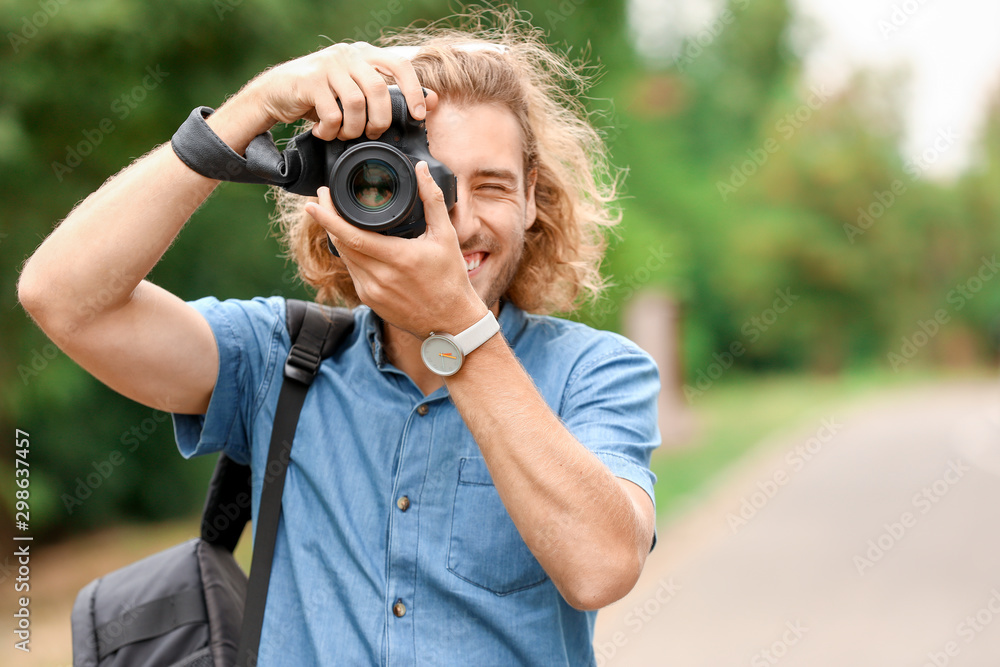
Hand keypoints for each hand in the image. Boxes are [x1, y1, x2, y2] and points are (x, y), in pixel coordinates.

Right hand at [241, 42, 437, 140]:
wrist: (275, 93)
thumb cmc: (322, 96)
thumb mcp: (357, 93)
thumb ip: (388, 95)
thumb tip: (432, 101)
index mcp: (364, 54)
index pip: (399, 65)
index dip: (413, 91)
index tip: (419, 115)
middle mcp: (348, 54)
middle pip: (379, 89)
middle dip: (380, 120)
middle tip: (372, 134)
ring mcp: (328, 64)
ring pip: (356, 103)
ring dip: (353, 128)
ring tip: (344, 135)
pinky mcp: (309, 80)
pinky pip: (332, 113)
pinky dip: (331, 131)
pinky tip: (324, 132)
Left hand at [304, 162, 485, 338]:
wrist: (451, 322)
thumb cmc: (451, 279)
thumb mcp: (446, 235)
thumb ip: (432, 199)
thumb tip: (420, 169)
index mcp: (397, 258)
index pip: (350, 235)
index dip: (328, 216)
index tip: (316, 200)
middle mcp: (380, 277)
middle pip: (341, 244)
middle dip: (327, 220)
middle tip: (322, 200)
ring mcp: (371, 291)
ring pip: (344, 258)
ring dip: (336, 237)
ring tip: (334, 217)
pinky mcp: (369, 301)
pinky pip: (352, 273)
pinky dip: (350, 255)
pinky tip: (353, 244)